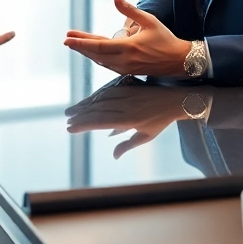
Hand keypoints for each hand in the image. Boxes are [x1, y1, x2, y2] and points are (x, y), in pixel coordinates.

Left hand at [64, 0, 190, 76]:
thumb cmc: (165, 39)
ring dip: (87, 53)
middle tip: (66, 41)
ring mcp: (125, 68)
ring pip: (100, 61)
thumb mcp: (149, 20)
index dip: (82, 42)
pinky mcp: (128, 71)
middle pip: (95, 55)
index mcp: (129, 47)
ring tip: (76, 45)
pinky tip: (92, 54)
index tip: (69, 38)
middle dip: (80, 47)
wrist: (179, 60)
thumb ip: (130, 10)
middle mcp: (125, 60)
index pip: (99, 46)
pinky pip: (107, 65)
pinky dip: (97, 58)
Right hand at [65, 79, 203, 158]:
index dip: (84, 125)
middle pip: (97, 110)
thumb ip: (127, 145)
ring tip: (72, 111)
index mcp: (128, 120)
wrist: (175, 99)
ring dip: (85, 105)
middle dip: (80, 115)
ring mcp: (126, 95)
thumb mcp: (146, 136)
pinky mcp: (128, 87)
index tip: (71, 128)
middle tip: (67, 120)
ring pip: (101, 100)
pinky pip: (108, 91)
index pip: (100, 122)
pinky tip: (88, 101)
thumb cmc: (160, 121)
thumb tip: (114, 156)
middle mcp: (125, 106)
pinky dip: (96, 96)